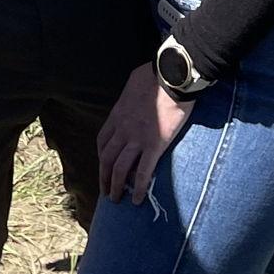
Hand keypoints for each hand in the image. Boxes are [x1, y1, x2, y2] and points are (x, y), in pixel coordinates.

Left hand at [97, 62, 195, 205]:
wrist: (171, 76)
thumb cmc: (155, 74)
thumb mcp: (133, 83)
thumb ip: (130, 95)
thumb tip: (134, 94)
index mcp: (118, 115)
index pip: (102, 141)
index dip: (101, 157)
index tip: (104, 166)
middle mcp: (123, 129)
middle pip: (106, 158)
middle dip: (103, 177)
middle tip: (106, 191)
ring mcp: (137, 138)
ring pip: (120, 168)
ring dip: (116, 186)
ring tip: (117, 199)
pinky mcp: (155, 145)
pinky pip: (143, 171)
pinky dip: (139, 187)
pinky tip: (137, 199)